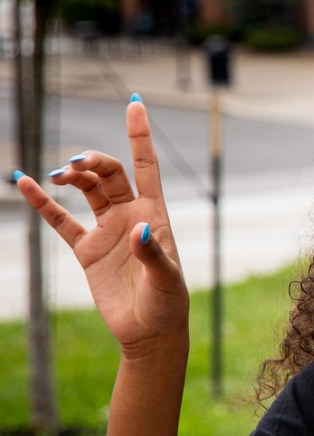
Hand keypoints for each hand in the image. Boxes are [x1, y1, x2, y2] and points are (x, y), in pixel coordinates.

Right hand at [15, 97, 187, 354]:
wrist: (149, 332)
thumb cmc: (167, 304)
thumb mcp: (166, 279)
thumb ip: (153, 253)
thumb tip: (141, 229)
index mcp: (155, 214)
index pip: (146, 166)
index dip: (140, 136)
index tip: (135, 104)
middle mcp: (130, 216)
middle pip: (110, 174)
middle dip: (92, 163)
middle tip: (74, 168)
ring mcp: (106, 231)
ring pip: (86, 191)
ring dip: (71, 178)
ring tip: (58, 176)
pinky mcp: (86, 250)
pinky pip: (60, 221)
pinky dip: (42, 203)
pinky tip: (23, 182)